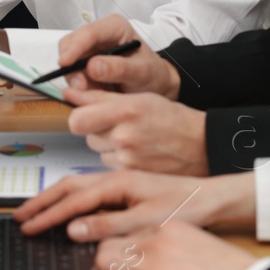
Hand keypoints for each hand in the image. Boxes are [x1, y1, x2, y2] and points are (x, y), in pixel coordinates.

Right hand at [14, 168, 254, 239]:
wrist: (211, 197)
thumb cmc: (185, 207)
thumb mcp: (146, 222)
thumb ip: (109, 226)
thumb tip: (74, 230)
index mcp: (117, 184)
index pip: (72, 200)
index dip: (47, 215)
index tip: (28, 227)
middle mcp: (114, 179)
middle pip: (67, 187)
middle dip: (41, 202)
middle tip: (19, 217)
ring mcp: (119, 183)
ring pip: (76, 187)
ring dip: (52, 199)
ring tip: (34, 212)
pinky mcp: (125, 189)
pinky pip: (88, 192)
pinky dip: (69, 200)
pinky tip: (67, 210)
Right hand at [55, 15, 179, 98]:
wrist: (154, 87)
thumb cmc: (152, 74)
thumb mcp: (143, 72)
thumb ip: (120, 68)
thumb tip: (92, 67)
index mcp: (114, 27)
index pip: (88, 33)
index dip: (74, 48)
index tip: (65, 63)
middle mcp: (98, 36)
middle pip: (70, 45)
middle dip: (71, 67)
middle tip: (81, 88)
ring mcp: (88, 51)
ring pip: (67, 62)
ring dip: (75, 80)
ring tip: (95, 94)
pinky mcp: (83, 67)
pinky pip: (71, 76)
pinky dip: (78, 88)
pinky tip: (93, 94)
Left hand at [63, 87, 208, 174]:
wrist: (201, 146)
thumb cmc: (173, 120)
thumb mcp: (140, 98)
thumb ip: (100, 97)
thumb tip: (69, 93)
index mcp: (126, 110)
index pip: (77, 119)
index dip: (79, 116)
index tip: (85, 114)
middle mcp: (124, 136)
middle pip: (85, 134)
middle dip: (96, 128)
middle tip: (118, 125)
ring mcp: (127, 159)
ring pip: (96, 149)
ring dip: (107, 144)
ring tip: (132, 139)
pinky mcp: (130, 176)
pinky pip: (108, 165)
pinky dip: (117, 160)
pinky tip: (136, 153)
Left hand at [93, 222, 257, 269]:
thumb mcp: (199, 244)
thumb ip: (173, 245)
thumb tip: (154, 255)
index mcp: (169, 227)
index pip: (128, 230)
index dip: (119, 246)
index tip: (119, 257)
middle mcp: (156, 241)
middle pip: (109, 242)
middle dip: (104, 259)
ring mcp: (152, 264)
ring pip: (104, 260)